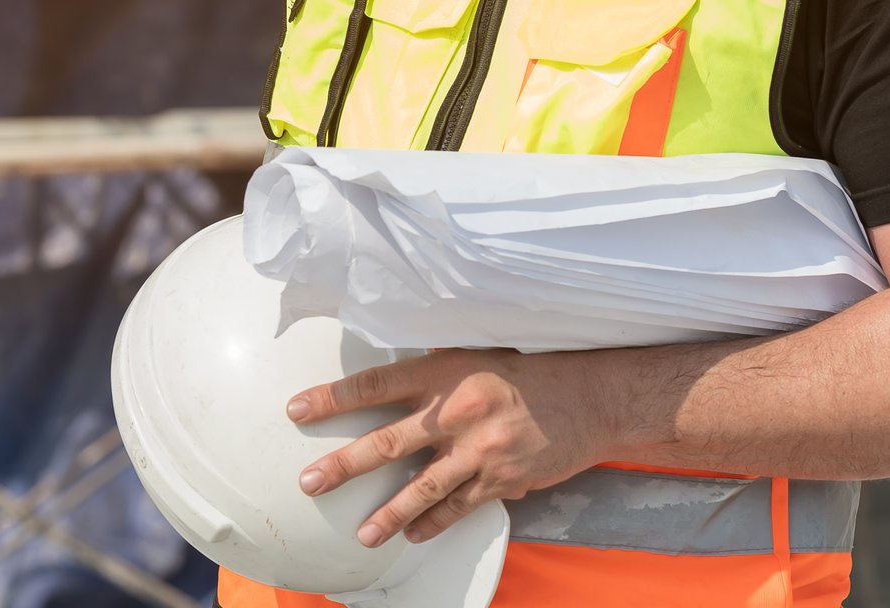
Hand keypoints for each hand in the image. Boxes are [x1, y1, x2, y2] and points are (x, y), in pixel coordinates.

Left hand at [287, 348, 614, 545]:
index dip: (334, 398)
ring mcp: (481, 450)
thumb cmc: (530, 370)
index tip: (297, 410)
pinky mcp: (503, 480)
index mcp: (446, 372)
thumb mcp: (475, 354)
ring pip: (423, 487)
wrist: (592, 397)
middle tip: (309, 482)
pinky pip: (459, 507)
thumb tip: (387, 386)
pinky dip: (435, 523)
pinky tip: (414, 535)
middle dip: (345, 464)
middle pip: (389, 441)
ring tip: (361, 533)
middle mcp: (459, 411)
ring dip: (388, 513)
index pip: (377, 383)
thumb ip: (433, 372)